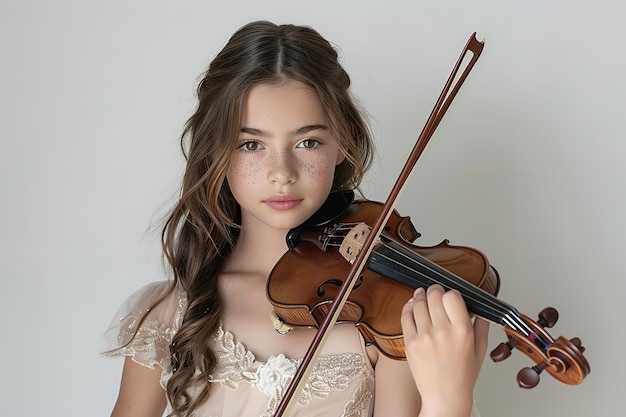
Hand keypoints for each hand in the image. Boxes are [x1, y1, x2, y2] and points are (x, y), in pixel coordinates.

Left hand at [400, 285, 488, 416]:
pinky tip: (412, 307)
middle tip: (435, 293)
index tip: (450, 296)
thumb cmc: (462, 377)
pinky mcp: (410, 343)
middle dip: (434, 291)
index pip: (452, 296)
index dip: (450, 293)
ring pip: (418, 303)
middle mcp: (442, 332)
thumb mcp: (480, 351)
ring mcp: (424, 336)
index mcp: (463, 331)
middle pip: (433, 295)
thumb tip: (480, 310)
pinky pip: (405, 316)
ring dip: (420, 297)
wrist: (444, 398)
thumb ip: (482, 327)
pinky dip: (408, 307)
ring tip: (422, 297)